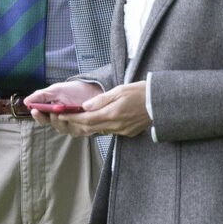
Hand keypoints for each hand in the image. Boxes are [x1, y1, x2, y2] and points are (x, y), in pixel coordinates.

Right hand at [24, 79, 104, 129]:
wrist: (93, 89)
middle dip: (52, 117)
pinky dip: (76, 122)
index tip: (34, 110)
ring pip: (64, 128)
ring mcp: (73, 126)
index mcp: (52, 114)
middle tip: (53, 110)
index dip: (38, 116)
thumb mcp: (56, 90)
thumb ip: (41, 96)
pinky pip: (78, 129)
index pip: (42, 119)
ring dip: (64, 120)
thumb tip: (26, 101)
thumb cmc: (74, 90)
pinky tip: (77, 115)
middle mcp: (62, 122)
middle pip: (53, 125)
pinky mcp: (84, 129)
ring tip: (65, 111)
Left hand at [31, 81, 152, 137]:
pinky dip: (100, 126)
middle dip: (75, 122)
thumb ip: (101, 100)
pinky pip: (109, 131)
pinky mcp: (128, 133)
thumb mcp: (120, 90)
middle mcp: (116, 125)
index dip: (71, 117)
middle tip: (65, 115)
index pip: (85, 119)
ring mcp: (122, 131)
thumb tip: (84, 106)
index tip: (60, 113)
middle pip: (89, 127)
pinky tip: (97, 119)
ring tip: (77, 117)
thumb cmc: (141, 92)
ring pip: (98, 130)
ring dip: (87, 125)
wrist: (162, 102)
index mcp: (112, 114)